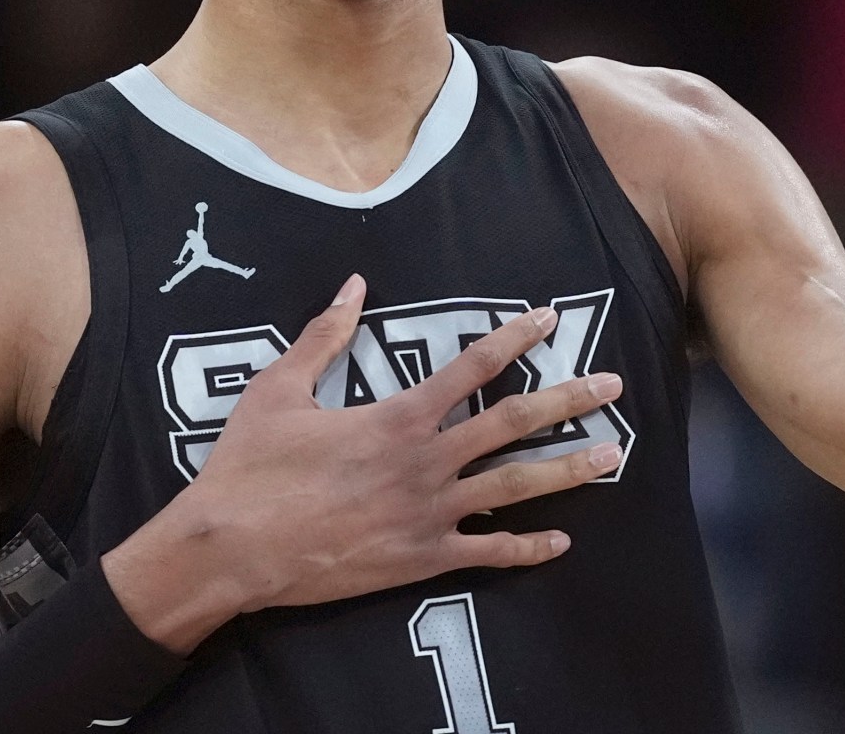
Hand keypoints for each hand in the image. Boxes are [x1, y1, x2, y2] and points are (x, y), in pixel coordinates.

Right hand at [106, 274, 624, 651]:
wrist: (231, 548)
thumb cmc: (250, 467)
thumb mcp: (278, 389)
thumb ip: (323, 336)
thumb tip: (354, 285)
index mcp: (396, 417)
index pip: (471, 368)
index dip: (514, 339)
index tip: (548, 319)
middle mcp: (424, 462)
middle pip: (512, 422)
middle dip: (567, 400)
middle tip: (613, 386)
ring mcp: (427, 514)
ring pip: (513, 486)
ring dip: (566, 469)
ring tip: (611, 456)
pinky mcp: (419, 559)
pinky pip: (486, 553)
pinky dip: (525, 548)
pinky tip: (561, 541)